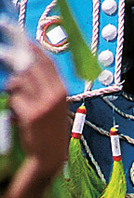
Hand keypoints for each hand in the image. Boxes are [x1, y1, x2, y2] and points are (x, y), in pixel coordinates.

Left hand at [6, 43, 67, 180]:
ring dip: (12, 87)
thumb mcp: (54, 106)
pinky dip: (13, 103)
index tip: (24, 41)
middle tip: (7, 60)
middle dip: (17, 63)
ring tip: (16, 98)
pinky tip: (17, 113)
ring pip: (20, 82)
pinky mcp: (31, 114)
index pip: (48, 63)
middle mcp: (54, 96)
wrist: (50, 156)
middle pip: (31, 68)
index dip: (35, 50)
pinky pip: (15, 98)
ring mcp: (43, 105)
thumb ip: (44, 88)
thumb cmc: (51, 131)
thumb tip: (24, 71)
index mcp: (62, 92)